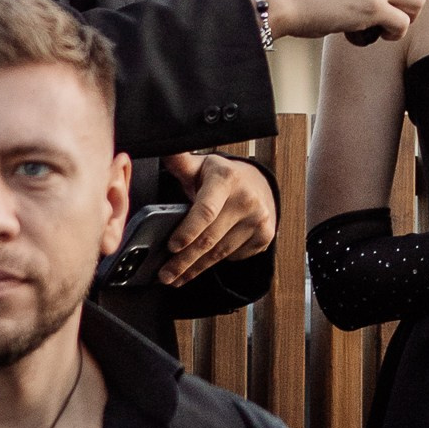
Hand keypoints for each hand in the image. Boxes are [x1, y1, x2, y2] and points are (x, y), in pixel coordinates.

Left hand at [157, 150, 278, 284]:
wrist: (256, 184)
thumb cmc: (219, 177)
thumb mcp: (199, 166)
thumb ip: (179, 162)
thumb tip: (163, 150)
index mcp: (226, 178)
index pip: (206, 210)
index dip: (188, 231)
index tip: (171, 246)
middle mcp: (246, 198)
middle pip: (210, 238)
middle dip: (184, 261)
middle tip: (165, 275)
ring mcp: (259, 219)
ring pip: (220, 253)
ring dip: (196, 268)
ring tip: (176, 276)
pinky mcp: (265, 235)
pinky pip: (234, 257)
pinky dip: (215, 263)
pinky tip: (200, 266)